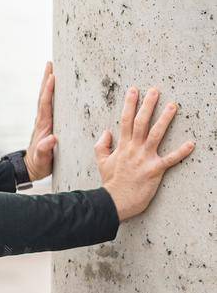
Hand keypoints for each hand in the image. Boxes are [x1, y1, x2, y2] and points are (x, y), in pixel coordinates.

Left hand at [24, 60, 56, 179]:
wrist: (32, 168)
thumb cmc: (39, 164)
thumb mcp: (43, 159)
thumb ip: (45, 150)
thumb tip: (51, 139)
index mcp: (43, 125)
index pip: (45, 104)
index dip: (48, 91)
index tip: (52, 77)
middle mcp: (43, 119)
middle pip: (44, 96)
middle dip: (47, 79)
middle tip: (50, 63)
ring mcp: (44, 120)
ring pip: (47, 98)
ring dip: (49, 83)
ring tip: (53, 68)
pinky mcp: (48, 123)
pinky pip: (50, 104)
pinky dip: (52, 93)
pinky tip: (58, 87)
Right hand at [95, 85, 194, 219]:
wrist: (114, 201)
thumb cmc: (110, 183)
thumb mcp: (102, 163)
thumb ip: (102, 146)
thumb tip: (106, 133)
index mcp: (122, 146)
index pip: (125, 120)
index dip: (129, 104)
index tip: (133, 90)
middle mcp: (134, 149)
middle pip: (141, 122)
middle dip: (148, 105)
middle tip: (155, 90)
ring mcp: (144, 159)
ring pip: (155, 134)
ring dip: (165, 119)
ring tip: (173, 106)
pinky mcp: (155, 170)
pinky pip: (170, 159)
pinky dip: (181, 152)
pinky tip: (191, 144)